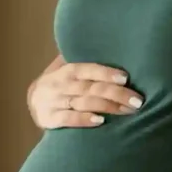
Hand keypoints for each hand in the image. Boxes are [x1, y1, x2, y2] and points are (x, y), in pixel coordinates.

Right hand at [27, 57, 143, 129]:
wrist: (34, 101)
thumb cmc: (61, 83)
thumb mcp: (68, 68)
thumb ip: (87, 63)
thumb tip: (117, 51)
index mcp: (68, 70)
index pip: (89, 69)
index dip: (107, 73)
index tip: (126, 78)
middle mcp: (61, 84)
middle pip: (92, 88)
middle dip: (117, 94)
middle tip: (137, 100)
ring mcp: (55, 101)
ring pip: (84, 103)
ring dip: (108, 107)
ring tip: (128, 111)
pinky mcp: (49, 119)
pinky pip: (68, 119)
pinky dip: (84, 119)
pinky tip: (100, 121)